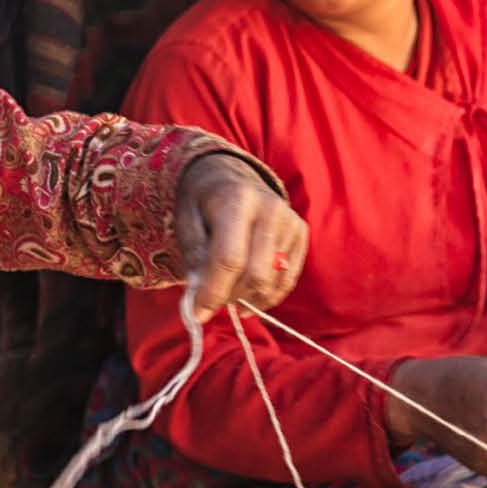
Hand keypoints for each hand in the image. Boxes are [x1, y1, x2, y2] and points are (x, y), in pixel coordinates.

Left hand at [173, 153, 308, 315]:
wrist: (230, 173)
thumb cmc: (202, 200)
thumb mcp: (186, 220)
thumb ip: (193, 257)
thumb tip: (200, 298)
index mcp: (237, 200)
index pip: (230, 259)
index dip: (213, 292)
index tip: (198, 314)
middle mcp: (270, 209)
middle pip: (256, 273)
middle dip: (230, 297)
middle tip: (211, 302)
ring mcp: (289, 221)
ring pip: (272, 281)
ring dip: (247, 298)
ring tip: (228, 295)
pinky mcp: (300, 232)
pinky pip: (287, 279)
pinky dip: (267, 296)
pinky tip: (248, 298)